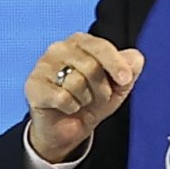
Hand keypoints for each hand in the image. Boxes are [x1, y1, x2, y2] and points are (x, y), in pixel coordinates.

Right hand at [24, 34, 144, 163]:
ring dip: (85, 99)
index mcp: (81, 42)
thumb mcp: (118, 86)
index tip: (125, 80)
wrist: (68, 127)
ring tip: (81, 101)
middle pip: (91, 66)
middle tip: (98, 98)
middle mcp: (59, 48)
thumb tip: (136, 58)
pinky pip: (62, 98)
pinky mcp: (33, 85)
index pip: (101, 47)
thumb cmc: (93, 100)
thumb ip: (130, 69)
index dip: (116, 64)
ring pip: (76, 83)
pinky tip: (67, 107)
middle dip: (101, 89)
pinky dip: (71, 108)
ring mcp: (43, 65)